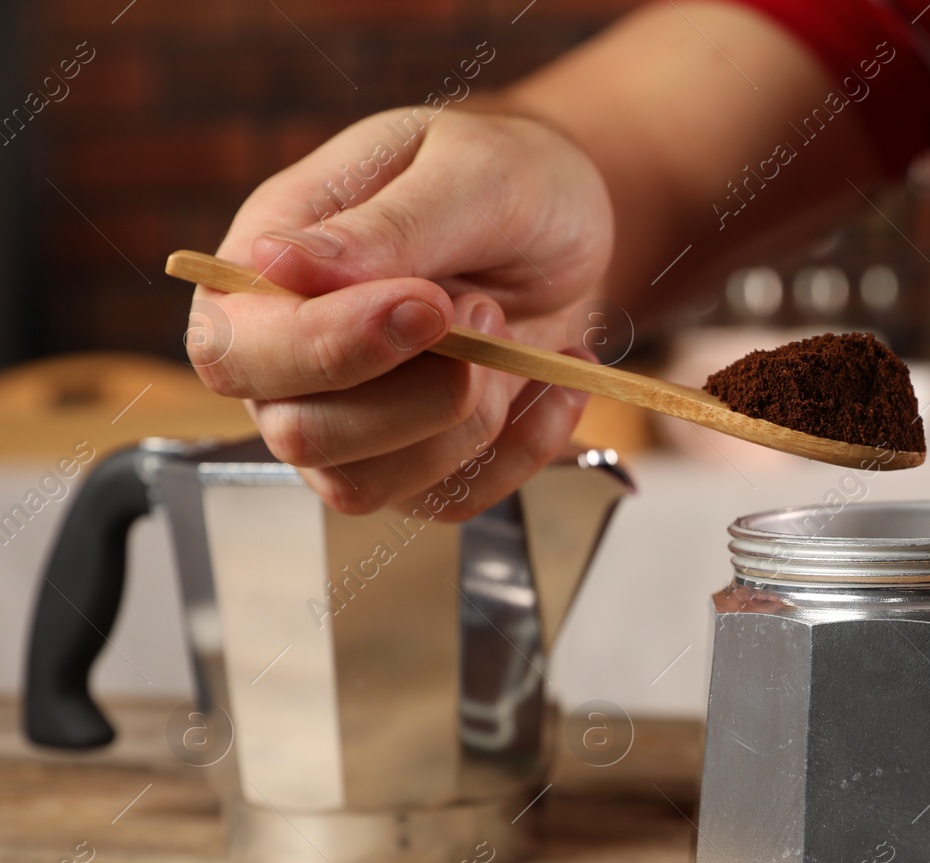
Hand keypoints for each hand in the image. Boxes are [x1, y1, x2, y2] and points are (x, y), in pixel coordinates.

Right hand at [186, 107, 612, 517]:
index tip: (432, 305)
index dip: (331, 346)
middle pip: (299, 436)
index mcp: (262, 272)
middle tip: (487, 312)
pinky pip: (456, 499)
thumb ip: (383, 226)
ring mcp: (350, 424)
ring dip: (469, 420)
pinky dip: (524, 445)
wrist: (569, 223)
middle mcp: (290, 362)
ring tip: (509, 332)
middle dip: (416, 393)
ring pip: (370, 486)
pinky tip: (552, 376)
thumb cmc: (503, 176)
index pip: (237, 350)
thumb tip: (277, 264)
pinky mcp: (419, 466)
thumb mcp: (468, 173)